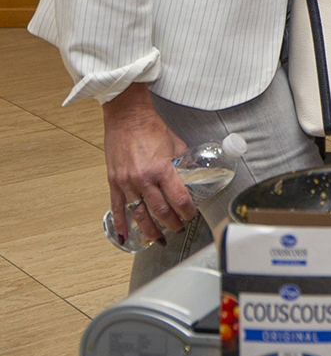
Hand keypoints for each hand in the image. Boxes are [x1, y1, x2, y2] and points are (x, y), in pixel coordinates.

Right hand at [101, 84, 195, 244]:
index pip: (179, 199)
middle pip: (161, 211)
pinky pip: (117, 208)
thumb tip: (192, 176)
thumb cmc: (151, 129)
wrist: (127, 118)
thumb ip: (182, 164)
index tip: (191, 215)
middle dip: (172, 223)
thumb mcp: (176, 146)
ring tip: (159, 237)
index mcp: (162, 169)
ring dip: (150, 229)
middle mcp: (144, 179)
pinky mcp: (114, 182)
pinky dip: (121, 224)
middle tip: (179, 227)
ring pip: (140, 214)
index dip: (187, 211)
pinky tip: (125, 237)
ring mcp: (127, 182)